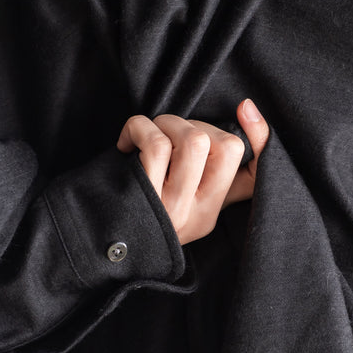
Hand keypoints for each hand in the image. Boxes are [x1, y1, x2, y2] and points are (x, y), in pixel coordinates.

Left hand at [116, 99, 268, 244]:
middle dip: (193, 123)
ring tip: (148, 133)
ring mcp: (172, 209)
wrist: (93, 245)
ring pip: (193, 141)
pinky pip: (156, 145)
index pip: (255, 176)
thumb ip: (206, 168)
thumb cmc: (135, 208)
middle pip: (225, 145)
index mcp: (212, 212)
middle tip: (166, 134)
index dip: (259, 134)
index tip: (244, 108)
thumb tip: (245, 109)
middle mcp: (198, 214)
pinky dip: (139, 128)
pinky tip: (126, 142)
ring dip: (167, 122)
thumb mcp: (176, 197)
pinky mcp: (145, 198)